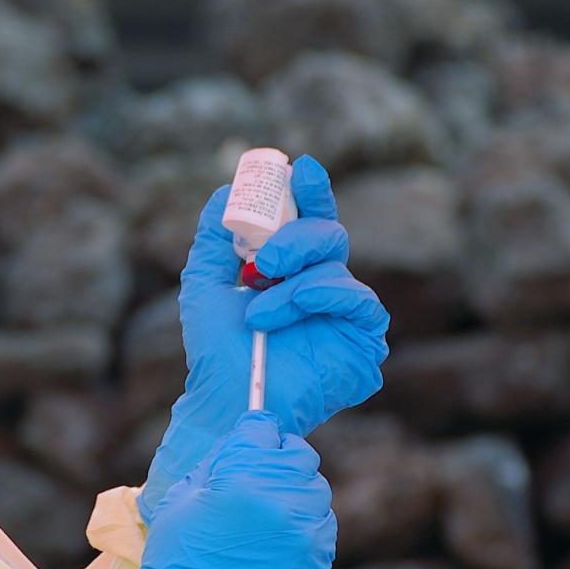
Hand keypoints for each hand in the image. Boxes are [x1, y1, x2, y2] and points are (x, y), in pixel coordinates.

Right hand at [118, 412, 335, 568]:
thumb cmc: (180, 558)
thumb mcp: (180, 498)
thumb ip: (214, 465)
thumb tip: (237, 447)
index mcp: (243, 474)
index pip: (262, 427)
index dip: (252, 433)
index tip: (248, 442)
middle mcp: (283, 495)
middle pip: (298, 453)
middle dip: (278, 457)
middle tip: (258, 475)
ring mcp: (306, 527)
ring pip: (315, 488)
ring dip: (295, 491)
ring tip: (269, 512)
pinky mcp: (319, 556)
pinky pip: (321, 523)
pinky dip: (304, 523)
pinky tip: (278, 539)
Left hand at [137, 156, 388, 522]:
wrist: (226, 400)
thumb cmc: (216, 350)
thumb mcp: (205, 286)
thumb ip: (213, 239)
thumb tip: (224, 192)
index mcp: (291, 270)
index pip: (309, 220)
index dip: (310, 192)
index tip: (300, 168)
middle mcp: (323, 287)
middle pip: (330, 234)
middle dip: (295, 237)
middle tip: (262, 260)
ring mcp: (346, 315)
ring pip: (336, 268)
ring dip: (291, 286)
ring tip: (258, 314)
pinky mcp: (364, 342)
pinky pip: (360, 300)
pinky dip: (322, 297)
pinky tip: (293, 311)